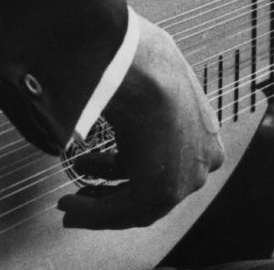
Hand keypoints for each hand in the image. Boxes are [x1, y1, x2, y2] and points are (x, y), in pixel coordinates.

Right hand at [57, 17, 223, 229]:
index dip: (130, 168)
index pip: (166, 160)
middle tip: (84, 190)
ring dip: (97, 204)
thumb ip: (137, 93)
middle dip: (111, 191)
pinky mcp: (162, 191)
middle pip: (150, 186)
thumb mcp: (147, 75)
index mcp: (203, 130)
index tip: (105, 169)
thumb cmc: (142, 61)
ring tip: (70, 200)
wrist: (143, 68)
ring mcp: (185, 177)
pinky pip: (123, 209)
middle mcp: (200, 158)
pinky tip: (71, 203)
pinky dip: (93, 212)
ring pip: (135, 203)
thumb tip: (112, 84)